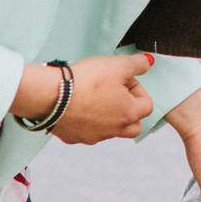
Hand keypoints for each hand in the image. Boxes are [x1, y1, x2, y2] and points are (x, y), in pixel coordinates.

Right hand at [13, 54, 154, 144]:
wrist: (51, 96)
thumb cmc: (85, 81)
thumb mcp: (116, 65)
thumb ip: (137, 64)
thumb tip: (149, 63)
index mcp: (128, 113)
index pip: (147, 105)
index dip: (138, 89)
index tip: (124, 80)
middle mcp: (114, 129)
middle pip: (134, 127)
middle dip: (130, 112)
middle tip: (116, 96)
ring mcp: (94, 136)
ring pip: (111, 131)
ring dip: (109, 118)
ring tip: (94, 99)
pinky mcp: (75, 138)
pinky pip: (87, 133)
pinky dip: (87, 123)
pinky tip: (78, 108)